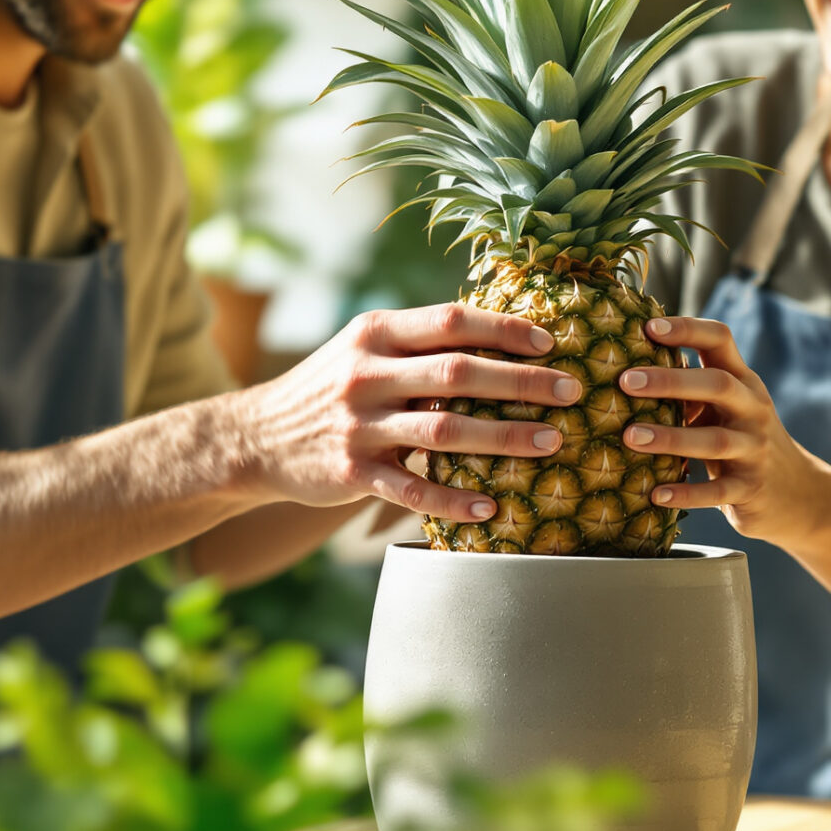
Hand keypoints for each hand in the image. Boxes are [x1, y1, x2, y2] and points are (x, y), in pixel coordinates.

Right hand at [232, 305, 582, 522]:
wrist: (257, 435)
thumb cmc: (330, 388)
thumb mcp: (362, 348)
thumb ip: (418, 341)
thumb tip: (499, 333)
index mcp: (376, 334)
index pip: (451, 321)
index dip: (505, 329)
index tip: (552, 343)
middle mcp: (367, 373)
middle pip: (458, 372)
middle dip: (522, 381)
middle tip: (573, 392)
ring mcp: (359, 424)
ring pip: (444, 429)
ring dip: (504, 436)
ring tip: (552, 444)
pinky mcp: (351, 472)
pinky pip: (412, 488)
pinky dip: (454, 499)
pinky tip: (491, 509)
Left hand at [619, 316, 830, 545]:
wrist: (797, 491)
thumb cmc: (740, 438)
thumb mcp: (725, 408)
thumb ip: (690, 388)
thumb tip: (627, 366)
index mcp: (743, 381)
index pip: (720, 340)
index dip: (687, 329)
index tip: (649, 327)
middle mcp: (752, 409)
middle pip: (717, 385)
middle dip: (671, 381)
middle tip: (626, 381)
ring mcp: (754, 449)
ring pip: (714, 440)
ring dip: (671, 438)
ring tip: (630, 437)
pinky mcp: (750, 488)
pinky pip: (717, 492)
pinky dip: (687, 494)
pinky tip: (656, 495)